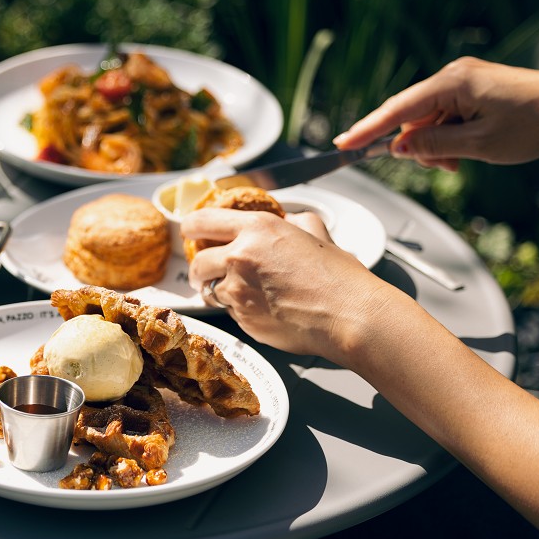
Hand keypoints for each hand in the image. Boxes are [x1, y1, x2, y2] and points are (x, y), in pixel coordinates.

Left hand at [184, 209, 390, 360]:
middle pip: (197, 262)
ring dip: (219, 291)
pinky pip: (229, 313)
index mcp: (256, 229)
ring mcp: (238, 290)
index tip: (190, 232)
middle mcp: (240, 256)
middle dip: (200, 268)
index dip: (191, 228)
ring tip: (242, 293)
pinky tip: (262, 309)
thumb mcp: (317, 234)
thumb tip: (290, 219)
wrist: (348, 315)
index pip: (202, 221)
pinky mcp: (242, 319)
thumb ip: (296, 222)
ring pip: (210, 290)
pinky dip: (238, 311)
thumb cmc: (339, 277)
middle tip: (208, 272)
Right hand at [332, 57, 538, 171]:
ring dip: (434, 145)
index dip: (367, 130)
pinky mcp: (473, 88)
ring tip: (460, 162)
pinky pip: (444, 116)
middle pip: (410, 115)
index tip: (342, 144)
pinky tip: (463, 151)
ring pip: (427, 119)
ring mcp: (463, 81)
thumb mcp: (480, 144)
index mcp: (452, 82)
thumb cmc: (536, 124)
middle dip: (415, 145)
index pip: (397, 109)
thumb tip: (400, 147)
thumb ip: (434, 145)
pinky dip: (447, 137)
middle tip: (439, 167)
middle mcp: (453, 75)